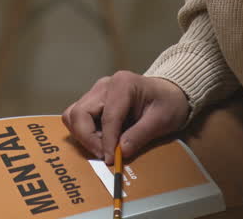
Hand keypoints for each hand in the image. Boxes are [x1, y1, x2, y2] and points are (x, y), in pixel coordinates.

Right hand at [62, 71, 188, 163]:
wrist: (169, 93)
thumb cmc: (168, 104)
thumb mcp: (161, 121)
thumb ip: (140, 135)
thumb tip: (120, 152)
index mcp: (122, 84)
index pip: (107, 117)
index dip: (106, 141)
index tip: (110, 159)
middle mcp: (104, 85)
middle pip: (80, 113)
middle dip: (88, 138)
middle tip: (104, 155)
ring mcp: (96, 91)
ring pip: (73, 114)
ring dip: (83, 135)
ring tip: (103, 147)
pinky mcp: (93, 100)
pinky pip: (77, 116)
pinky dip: (83, 131)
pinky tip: (101, 140)